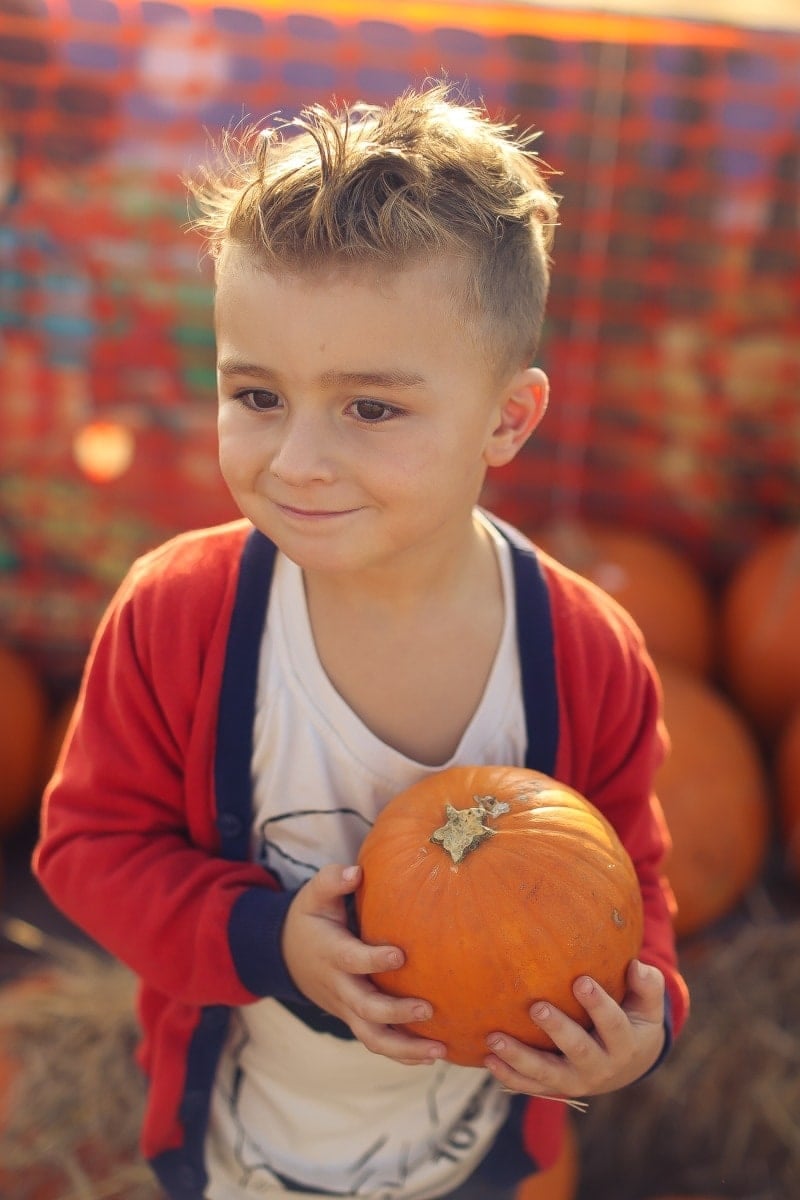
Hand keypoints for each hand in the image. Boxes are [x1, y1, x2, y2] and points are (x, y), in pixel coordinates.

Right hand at [281, 863, 445, 1065]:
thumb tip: (357, 872)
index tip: (400, 954)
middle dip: (396, 1012)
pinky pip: (378, 1042)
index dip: (374, 960)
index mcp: (331, 953)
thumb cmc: (310, 919)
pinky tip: (433, 1056)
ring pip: (372, 1037)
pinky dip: (403, 1055)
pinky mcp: (355, 1020)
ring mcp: (346, 1008)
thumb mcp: (313, 895)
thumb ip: (333, 880)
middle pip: (365, 1008)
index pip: (352, 960)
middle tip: (428, 1009)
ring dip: (405, 1048)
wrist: (286, 956)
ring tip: (438, 1050)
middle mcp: (339, 986)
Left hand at [484, 959, 665, 1097]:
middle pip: (578, 1051)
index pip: (613, 1025)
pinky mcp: (557, 1089)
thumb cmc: (635, 1021)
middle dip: (558, 1030)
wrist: (628, 1065)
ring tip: (494, 1038)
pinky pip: (531, 1086)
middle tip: (536, 1007)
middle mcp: (600, 1067)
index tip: (581, 981)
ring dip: (520, 1058)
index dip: (598, 1005)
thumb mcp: (648, 1006)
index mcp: (624, 1044)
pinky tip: (488, 1058)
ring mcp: (576, 1082)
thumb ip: (647, 985)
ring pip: (547, 1074)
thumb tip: (635, 965)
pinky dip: (509, 1076)